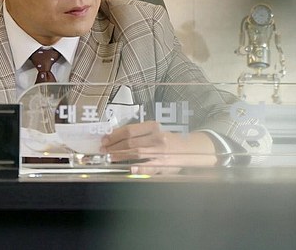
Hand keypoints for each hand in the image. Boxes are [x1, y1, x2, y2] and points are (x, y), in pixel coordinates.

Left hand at [101, 121, 216, 174]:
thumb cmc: (169, 139)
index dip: (114, 135)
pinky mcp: (165, 164)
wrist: (192, 147)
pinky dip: (140, 168)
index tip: (105, 139)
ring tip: (110, 157)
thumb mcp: (156, 131)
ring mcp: (161, 152)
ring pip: (137, 153)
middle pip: (130, 142)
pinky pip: (151, 167)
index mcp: (153, 127)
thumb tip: (115, 135)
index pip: (129, 130)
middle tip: (104, 150)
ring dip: (120, 156)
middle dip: (114, 147)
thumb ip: (139, 133)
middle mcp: (157, 138)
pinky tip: (131, 168)